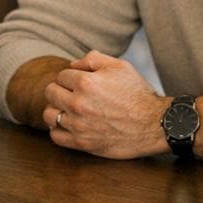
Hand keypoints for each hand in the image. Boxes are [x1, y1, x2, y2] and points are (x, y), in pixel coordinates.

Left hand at [42, 50, 169, 158]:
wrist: (154, 124)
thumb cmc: (137, 94)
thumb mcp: (119, 66)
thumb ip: (93, 59)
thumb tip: (72, 64)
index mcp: (86, 82)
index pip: (61, 75)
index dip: (71, 77)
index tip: (80, 83)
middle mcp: (78, 104)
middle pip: (50, 93)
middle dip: (60, 90)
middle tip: (71, 94)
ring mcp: (79, 125)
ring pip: (49, 114)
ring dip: (56, 109)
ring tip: (68, 110)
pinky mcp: (82, 143)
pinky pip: (55, 136)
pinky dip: (58, 130)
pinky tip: (69, 125)